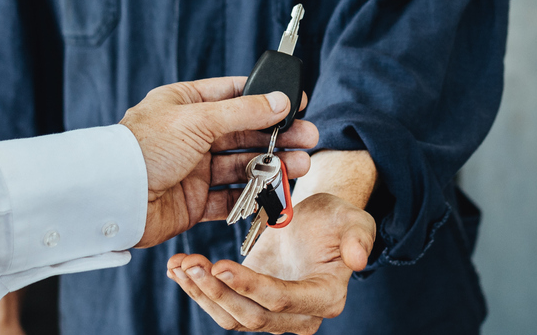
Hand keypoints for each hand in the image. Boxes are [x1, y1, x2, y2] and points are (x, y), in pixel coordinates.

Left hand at [118, 76, 316, 247]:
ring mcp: (193, 169)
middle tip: (308, 138)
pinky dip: (254, 196)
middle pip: (244, 132)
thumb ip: (243, 112)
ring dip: (272, 165)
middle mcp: (190, 135)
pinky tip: (276, 193)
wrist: (114, 197)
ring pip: (242, 165)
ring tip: (301, 166)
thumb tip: (280, 100)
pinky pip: (231, 198)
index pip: (233, 94)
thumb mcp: (198, 119)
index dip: (266, 98)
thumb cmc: (144, 149)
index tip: (297, 102)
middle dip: (278, 136)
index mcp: (185, 104)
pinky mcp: (194, 202)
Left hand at [164, 192, 377, 332]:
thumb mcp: (353, 219)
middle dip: (217, 293)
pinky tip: (177, 267)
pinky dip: (196, 288)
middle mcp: (299, 315)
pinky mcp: (249, 302)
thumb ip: (359, 237)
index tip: (222, 266)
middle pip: (252, 317)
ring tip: (180, 264)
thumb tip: (359, 260)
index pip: (283, 300)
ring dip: (201, 293)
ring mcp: (271, 313)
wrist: (317, 220)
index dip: (251, 287)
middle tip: (191, 264)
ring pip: (231, 317)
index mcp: (325, 297)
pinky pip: (221, 304)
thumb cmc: (336, 219)